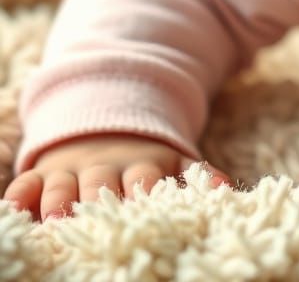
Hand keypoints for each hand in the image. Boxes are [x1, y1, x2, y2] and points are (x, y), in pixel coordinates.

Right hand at [2, 133, 231, 221]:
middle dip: (99, 200)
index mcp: (142, 165)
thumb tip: (226, 188)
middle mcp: (105, 168)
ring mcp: (71, 170)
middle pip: (101, 185)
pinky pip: (25, 182)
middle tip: (97, 218)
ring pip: (61, 185)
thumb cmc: (145, 161)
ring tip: (57, 220)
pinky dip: (19, 195)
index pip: (145, 179)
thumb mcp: (176, 160)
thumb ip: (199, 173)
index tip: (147, 204)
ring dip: (58, 201)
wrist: (107, 129)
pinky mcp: (42, 173)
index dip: (146, 190)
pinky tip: (14, 208)